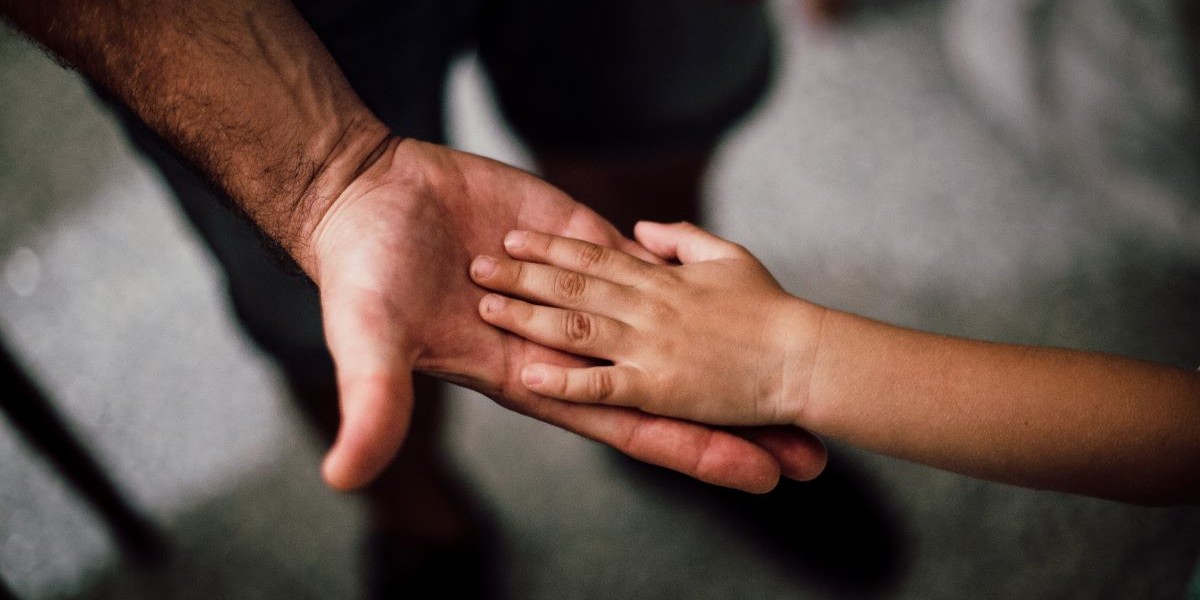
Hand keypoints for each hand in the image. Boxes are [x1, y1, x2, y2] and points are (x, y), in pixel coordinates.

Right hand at [308, 140, 826, 491]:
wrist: (366, 198)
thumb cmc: (362, 277)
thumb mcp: (369, 343)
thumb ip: (372, 405)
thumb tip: (345, 477)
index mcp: (534, 378)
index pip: (631, 425)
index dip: (694, 452)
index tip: (757, 475)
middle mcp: (568, 345)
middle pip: (669, 390)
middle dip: (733, 422)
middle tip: (807, 453)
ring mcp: (579, 292)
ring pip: (670, 328)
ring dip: (727, 353)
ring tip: (793, 374)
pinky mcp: (578, 238)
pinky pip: (646, 264)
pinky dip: (690, 276)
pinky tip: (741, 292)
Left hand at [469, 222, 827, 427]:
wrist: (803, 357)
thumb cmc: (772, 309)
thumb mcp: (727, 256)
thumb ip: (681, 239)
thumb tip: (641, 229)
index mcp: (662, 279)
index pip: (593, 256)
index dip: (550, 246)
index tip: (513, 236)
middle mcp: (647, 307)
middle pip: (572, 286)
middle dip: (521, 274)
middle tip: (476, 265)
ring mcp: (649, 348)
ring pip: (575, 327)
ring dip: (527, 316)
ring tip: (486, 307)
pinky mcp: (658, 388)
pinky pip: (601, 385)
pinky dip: (564, 381)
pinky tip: (528, 375)